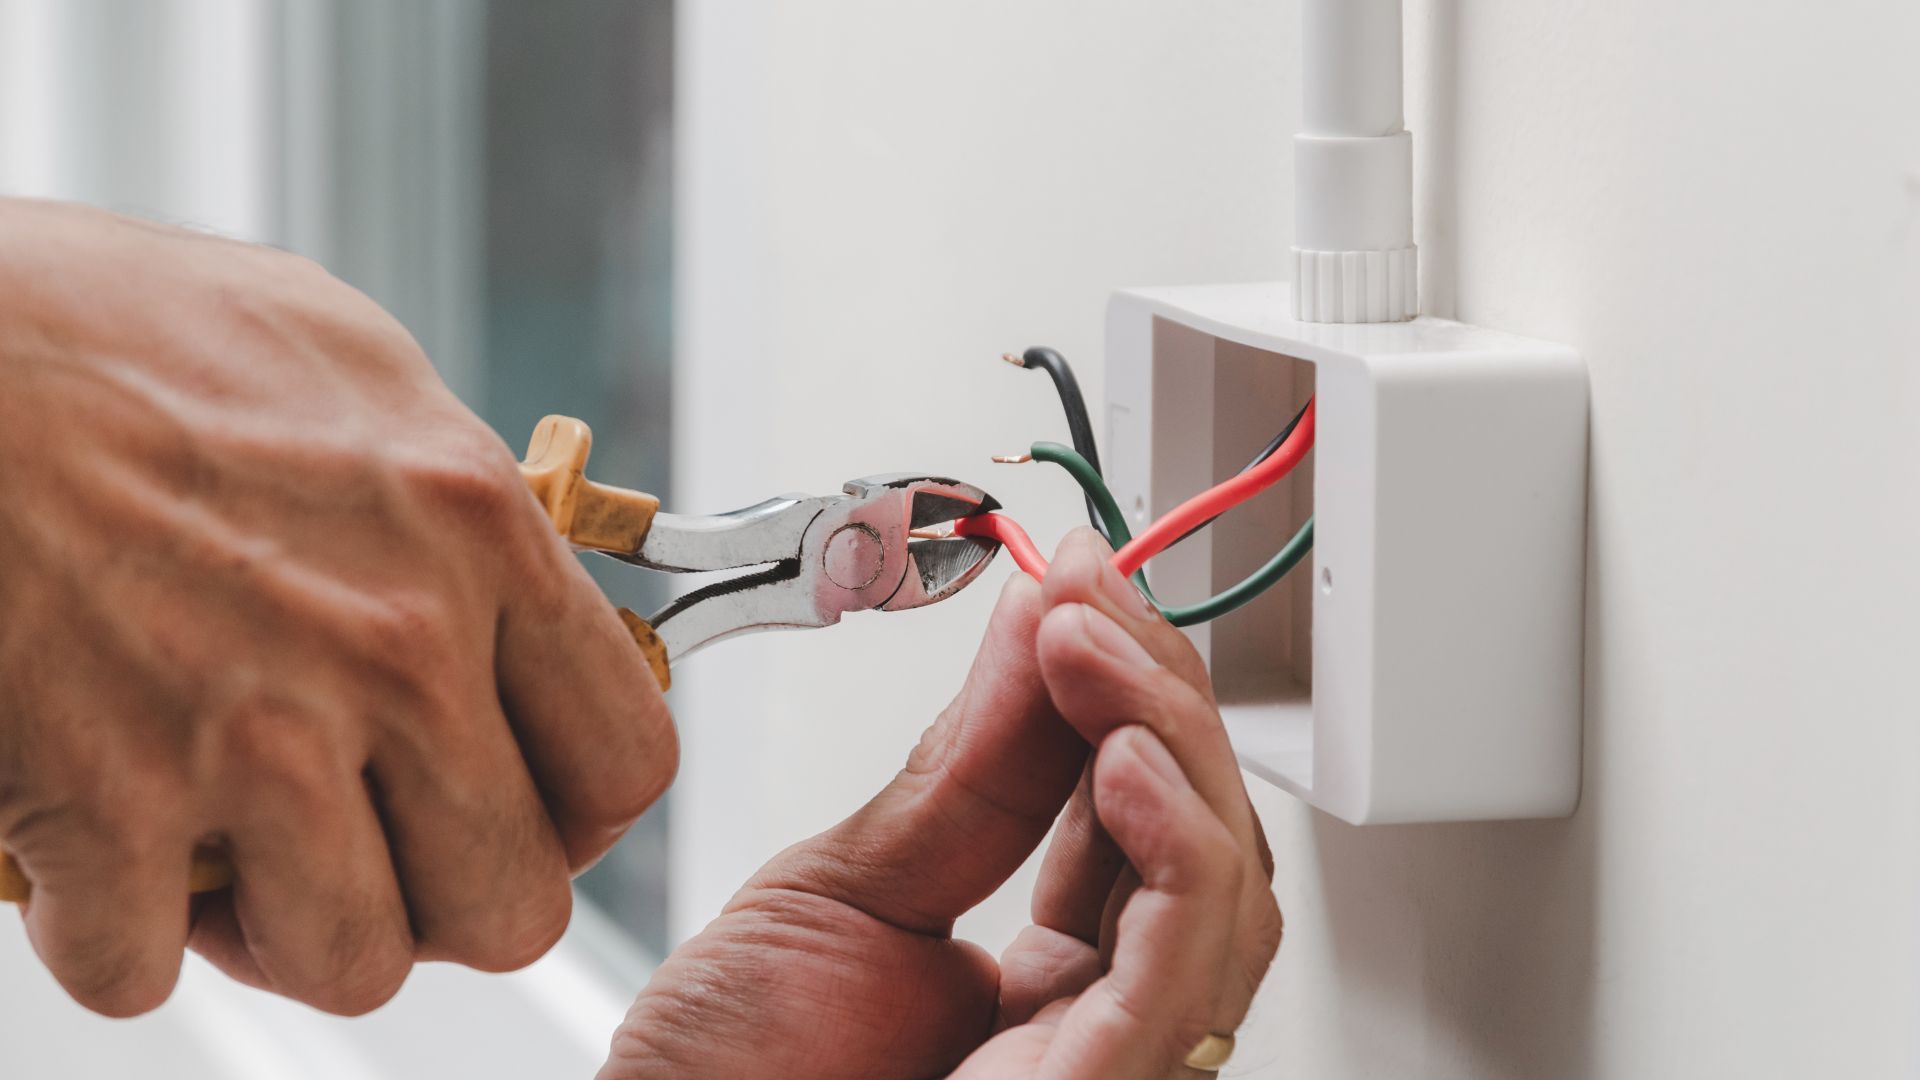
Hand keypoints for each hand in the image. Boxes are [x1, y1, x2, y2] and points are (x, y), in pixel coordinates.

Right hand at [0, 200, 675, 1015]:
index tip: (523, 804)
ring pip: (355, 966)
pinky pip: (141, 969)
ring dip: (292, 930)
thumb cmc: (113, 331)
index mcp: (477, 532)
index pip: (626, 762)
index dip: (576, 814)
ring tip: (238, 850)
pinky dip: (112, 929)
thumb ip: (454, 502)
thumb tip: (513, 581)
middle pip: (513, 905)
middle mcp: (397, 644)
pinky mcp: (102, 802)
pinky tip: (97, 841)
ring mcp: (257, 734)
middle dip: (442, 899)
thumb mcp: (353, 372)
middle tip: (375, 846)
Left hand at [603, 530, 1280, 1078]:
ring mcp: (1113, 1063)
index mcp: (1047, 983)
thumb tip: (1038, 623)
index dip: (1129, 693)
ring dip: (1174, 748)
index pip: (1144, 819)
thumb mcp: (847, 891)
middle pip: (1208, 846)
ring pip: (1228, 898)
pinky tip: (1123, 762)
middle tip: (1085, 602)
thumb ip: (966, 773)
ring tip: (1088, 655)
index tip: (1079, 588)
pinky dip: (1178, 854)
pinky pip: (1184, 976)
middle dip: (1160, 701)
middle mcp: (1098, 1023)